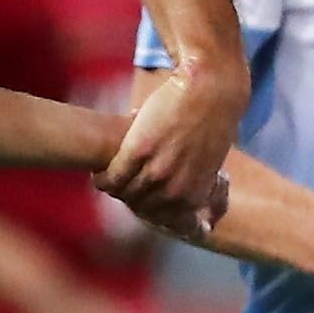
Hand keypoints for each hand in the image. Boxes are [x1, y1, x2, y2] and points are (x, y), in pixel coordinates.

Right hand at [100, 69, 242, 240]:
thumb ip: (196, 186)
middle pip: (138, 208)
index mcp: (192, 197)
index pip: (162, 221)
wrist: (211, 91)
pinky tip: (99, 173)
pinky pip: (112, 178)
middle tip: (123, 186)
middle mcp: (173, 190)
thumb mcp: (211, 165)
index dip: (150, 213)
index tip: (143, 204)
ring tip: (109, 179)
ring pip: (123, 194)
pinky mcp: (138, 152)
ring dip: (114, 189)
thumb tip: (198, 211)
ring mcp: (155, 172)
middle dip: (130, 199)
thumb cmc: (213, 123)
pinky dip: (103, 178)